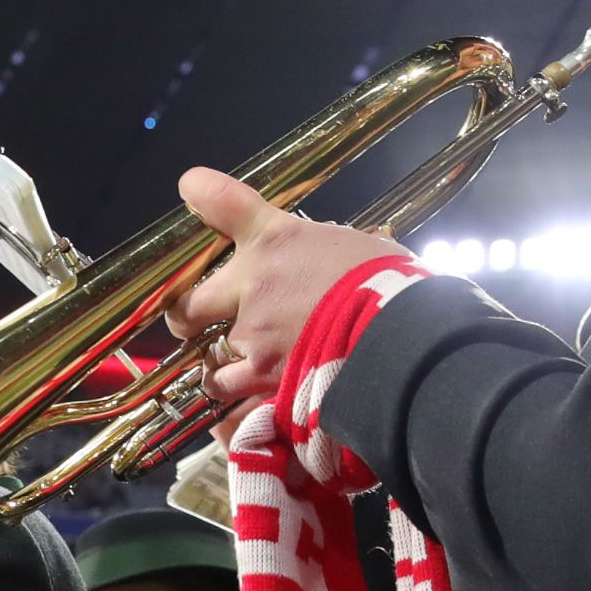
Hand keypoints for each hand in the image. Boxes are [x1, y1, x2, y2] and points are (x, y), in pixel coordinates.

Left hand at [169, 169, 412, 429]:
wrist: (404, 336)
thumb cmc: (395, 285)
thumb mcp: (362, 249)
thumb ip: (332, 255)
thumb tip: (345, 256)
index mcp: (276, 242)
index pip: (225, 203)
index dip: (201, 192)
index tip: (192, 189)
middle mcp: (252, 287)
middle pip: (188, 304)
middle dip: (186, 318)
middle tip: (193, 324)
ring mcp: (253, 338)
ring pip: (211, 363)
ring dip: (220, 368)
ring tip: (235, 374)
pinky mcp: (263, 381)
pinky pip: (233, 397)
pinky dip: (240, 401)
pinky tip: (252, 401)